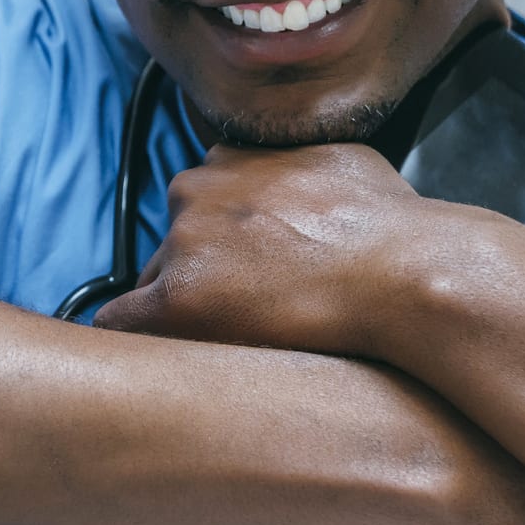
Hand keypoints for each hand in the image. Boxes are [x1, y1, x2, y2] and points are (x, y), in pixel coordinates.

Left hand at [95, 142, 440, 354]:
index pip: (197, 202)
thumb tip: (307, 179)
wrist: (404, 272)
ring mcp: (182, 243)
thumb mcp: (344, 162)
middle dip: (194, 278)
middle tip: (233, 319)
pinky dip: (135, 341)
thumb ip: (301, 168)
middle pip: (170, 245)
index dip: (216, 246)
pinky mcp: (175, 298)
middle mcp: (196, 191)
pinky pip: (120, 320)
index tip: (235, 275)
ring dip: (177, 313)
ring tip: (216, 347)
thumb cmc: (393, 227)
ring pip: (151, 285)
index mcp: (231, 159)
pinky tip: (151, 366)